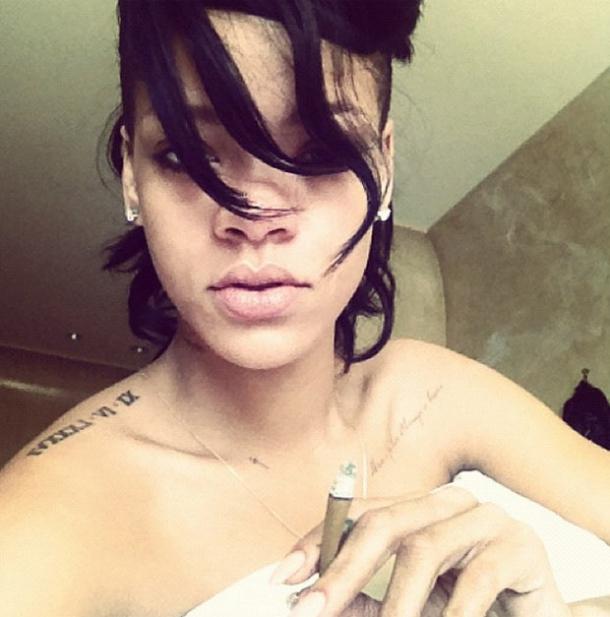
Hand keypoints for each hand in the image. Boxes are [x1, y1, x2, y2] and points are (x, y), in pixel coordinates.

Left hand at [275, 486, 570, 616]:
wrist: (533, 614)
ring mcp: (486, 517)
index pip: (358, 513)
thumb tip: (310, 600)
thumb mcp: (408, 603)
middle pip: (385, 523)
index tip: (285, 580)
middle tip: (312, 610)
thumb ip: (365, 598)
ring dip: (396, 603)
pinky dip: (452, 614)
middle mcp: (448, 502)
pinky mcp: (521, 545)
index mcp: (418, 506)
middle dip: (344, 570)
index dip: (319, 543)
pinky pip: (478, 577)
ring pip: (424, 548)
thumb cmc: (467, 608)